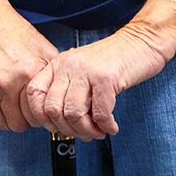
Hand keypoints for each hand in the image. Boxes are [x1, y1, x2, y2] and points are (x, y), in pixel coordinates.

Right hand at [0, 9, 59, 133]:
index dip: (41, 113)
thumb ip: (54, 74)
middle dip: (25, 118)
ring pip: (4, 124)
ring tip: (13, 101)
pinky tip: (0, 97)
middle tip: (26, 106)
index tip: (40, 108)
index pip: (39, 115)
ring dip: (10, 116)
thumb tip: (65, 95)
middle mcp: (8, 84)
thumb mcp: (43, 48)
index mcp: (29, 73)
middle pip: (21, 125)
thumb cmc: (15, 34)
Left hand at [25, 25, 169, 140]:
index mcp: (59, 63)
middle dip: (68, 129)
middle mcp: (69, 64)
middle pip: (53, 109)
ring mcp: (86, 70)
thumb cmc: (113, 61)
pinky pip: (99, 114)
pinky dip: (106, 126)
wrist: (141, 42)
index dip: (42, 116)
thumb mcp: (82, 70)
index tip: (57, 127)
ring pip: (73, 114)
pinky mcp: (106, 77)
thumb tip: (58, 125)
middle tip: (84, 133)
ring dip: (87, 131)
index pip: (34, 92)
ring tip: (99, 131)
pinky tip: (111, 126)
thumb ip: (67, 91)